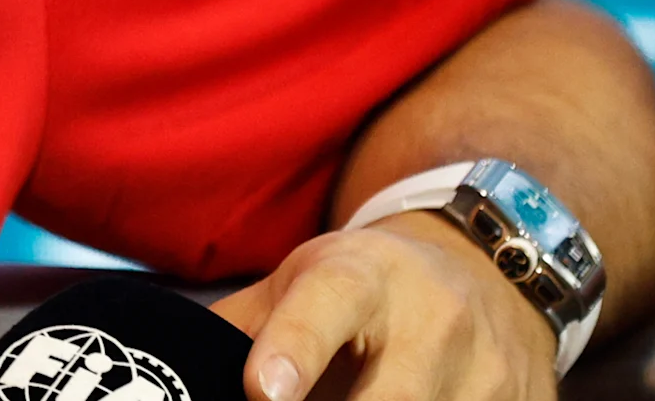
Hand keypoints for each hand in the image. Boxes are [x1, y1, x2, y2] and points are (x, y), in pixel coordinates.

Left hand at [209, 213, 558, 400]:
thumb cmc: (366, 288)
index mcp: (361, 276)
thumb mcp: (301, 282)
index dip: (294, 351)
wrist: (491, 267)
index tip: (265, 391)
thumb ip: (237, 331)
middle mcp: (435, 318)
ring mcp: (491, 371)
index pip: (325, 309)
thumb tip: (163, 371)